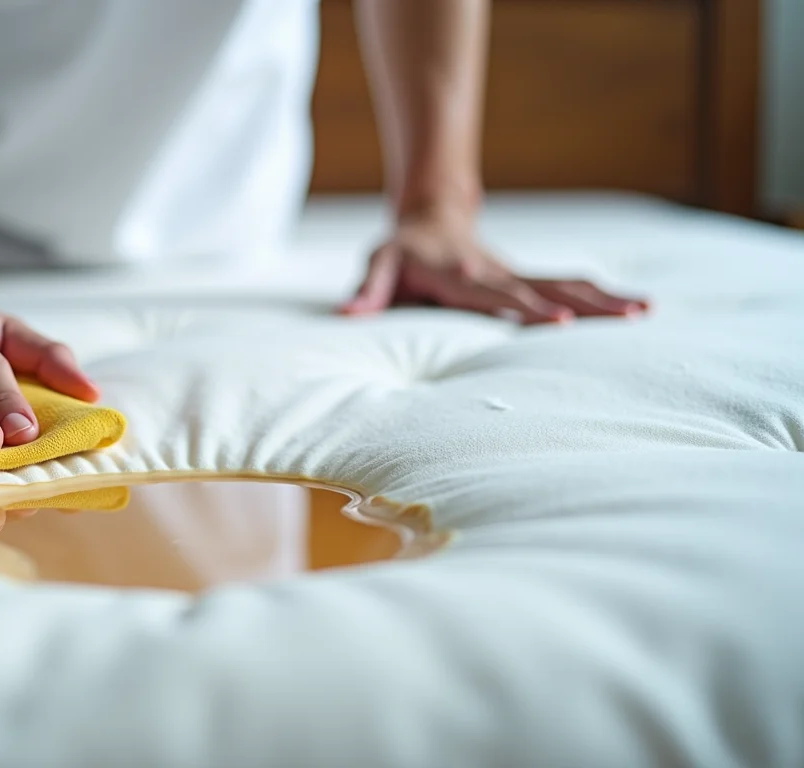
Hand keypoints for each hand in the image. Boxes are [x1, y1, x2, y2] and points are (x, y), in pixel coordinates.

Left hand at [340, 207, 647, 322]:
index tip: (557, 323)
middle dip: (585, 306)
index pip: (497, 297)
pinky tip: (636, 307)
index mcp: (461, 277)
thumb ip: (367, 292)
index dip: (526, 310)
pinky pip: (567, 285)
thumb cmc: (400, 252)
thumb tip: (348, 316)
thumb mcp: (377, 266)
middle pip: (545, 290)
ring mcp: (516, 274)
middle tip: (628, 316)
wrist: (430, 217)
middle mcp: (496, 274)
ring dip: (604, 298)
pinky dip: (599, 295)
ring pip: (565, 285)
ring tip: (646, 310)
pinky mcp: (526, 278)